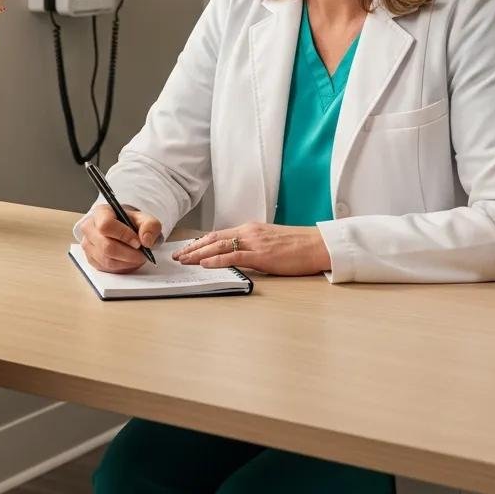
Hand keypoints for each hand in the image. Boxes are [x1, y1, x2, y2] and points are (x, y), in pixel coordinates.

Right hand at [80, 205, 161, 273]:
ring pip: (106, 260)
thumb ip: (150, 226)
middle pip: (106, 246)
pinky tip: (129, 261)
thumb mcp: (145, 220)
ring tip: (137, 258)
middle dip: (128, 254)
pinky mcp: (91, 259)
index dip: (123, 235)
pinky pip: (106, 269)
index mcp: (101, 213)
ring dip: (127, 262)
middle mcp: (90, 228)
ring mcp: (88, 245)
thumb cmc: (131, 224)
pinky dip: (122, 268)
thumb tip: (146, 240)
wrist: (125, 231)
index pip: (106, 225)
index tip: (138, 242)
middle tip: (142, 254)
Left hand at [172, 223, 330, 276]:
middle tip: (177, 256)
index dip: (199, 241)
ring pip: (219, 246)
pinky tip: (204, 264)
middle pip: (213, 238)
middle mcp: (248, 232)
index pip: (218, 234)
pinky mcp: (261, 255)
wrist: (317, 245)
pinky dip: (216, 260)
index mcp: (250, 229)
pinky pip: (234, 256)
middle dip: (192, 247)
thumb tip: (237, 254)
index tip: (185, 248)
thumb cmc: (297, 246)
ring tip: (183, 260)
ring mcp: (254, 243)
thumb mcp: (269, 242)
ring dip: (198, 254)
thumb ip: (252, 245)